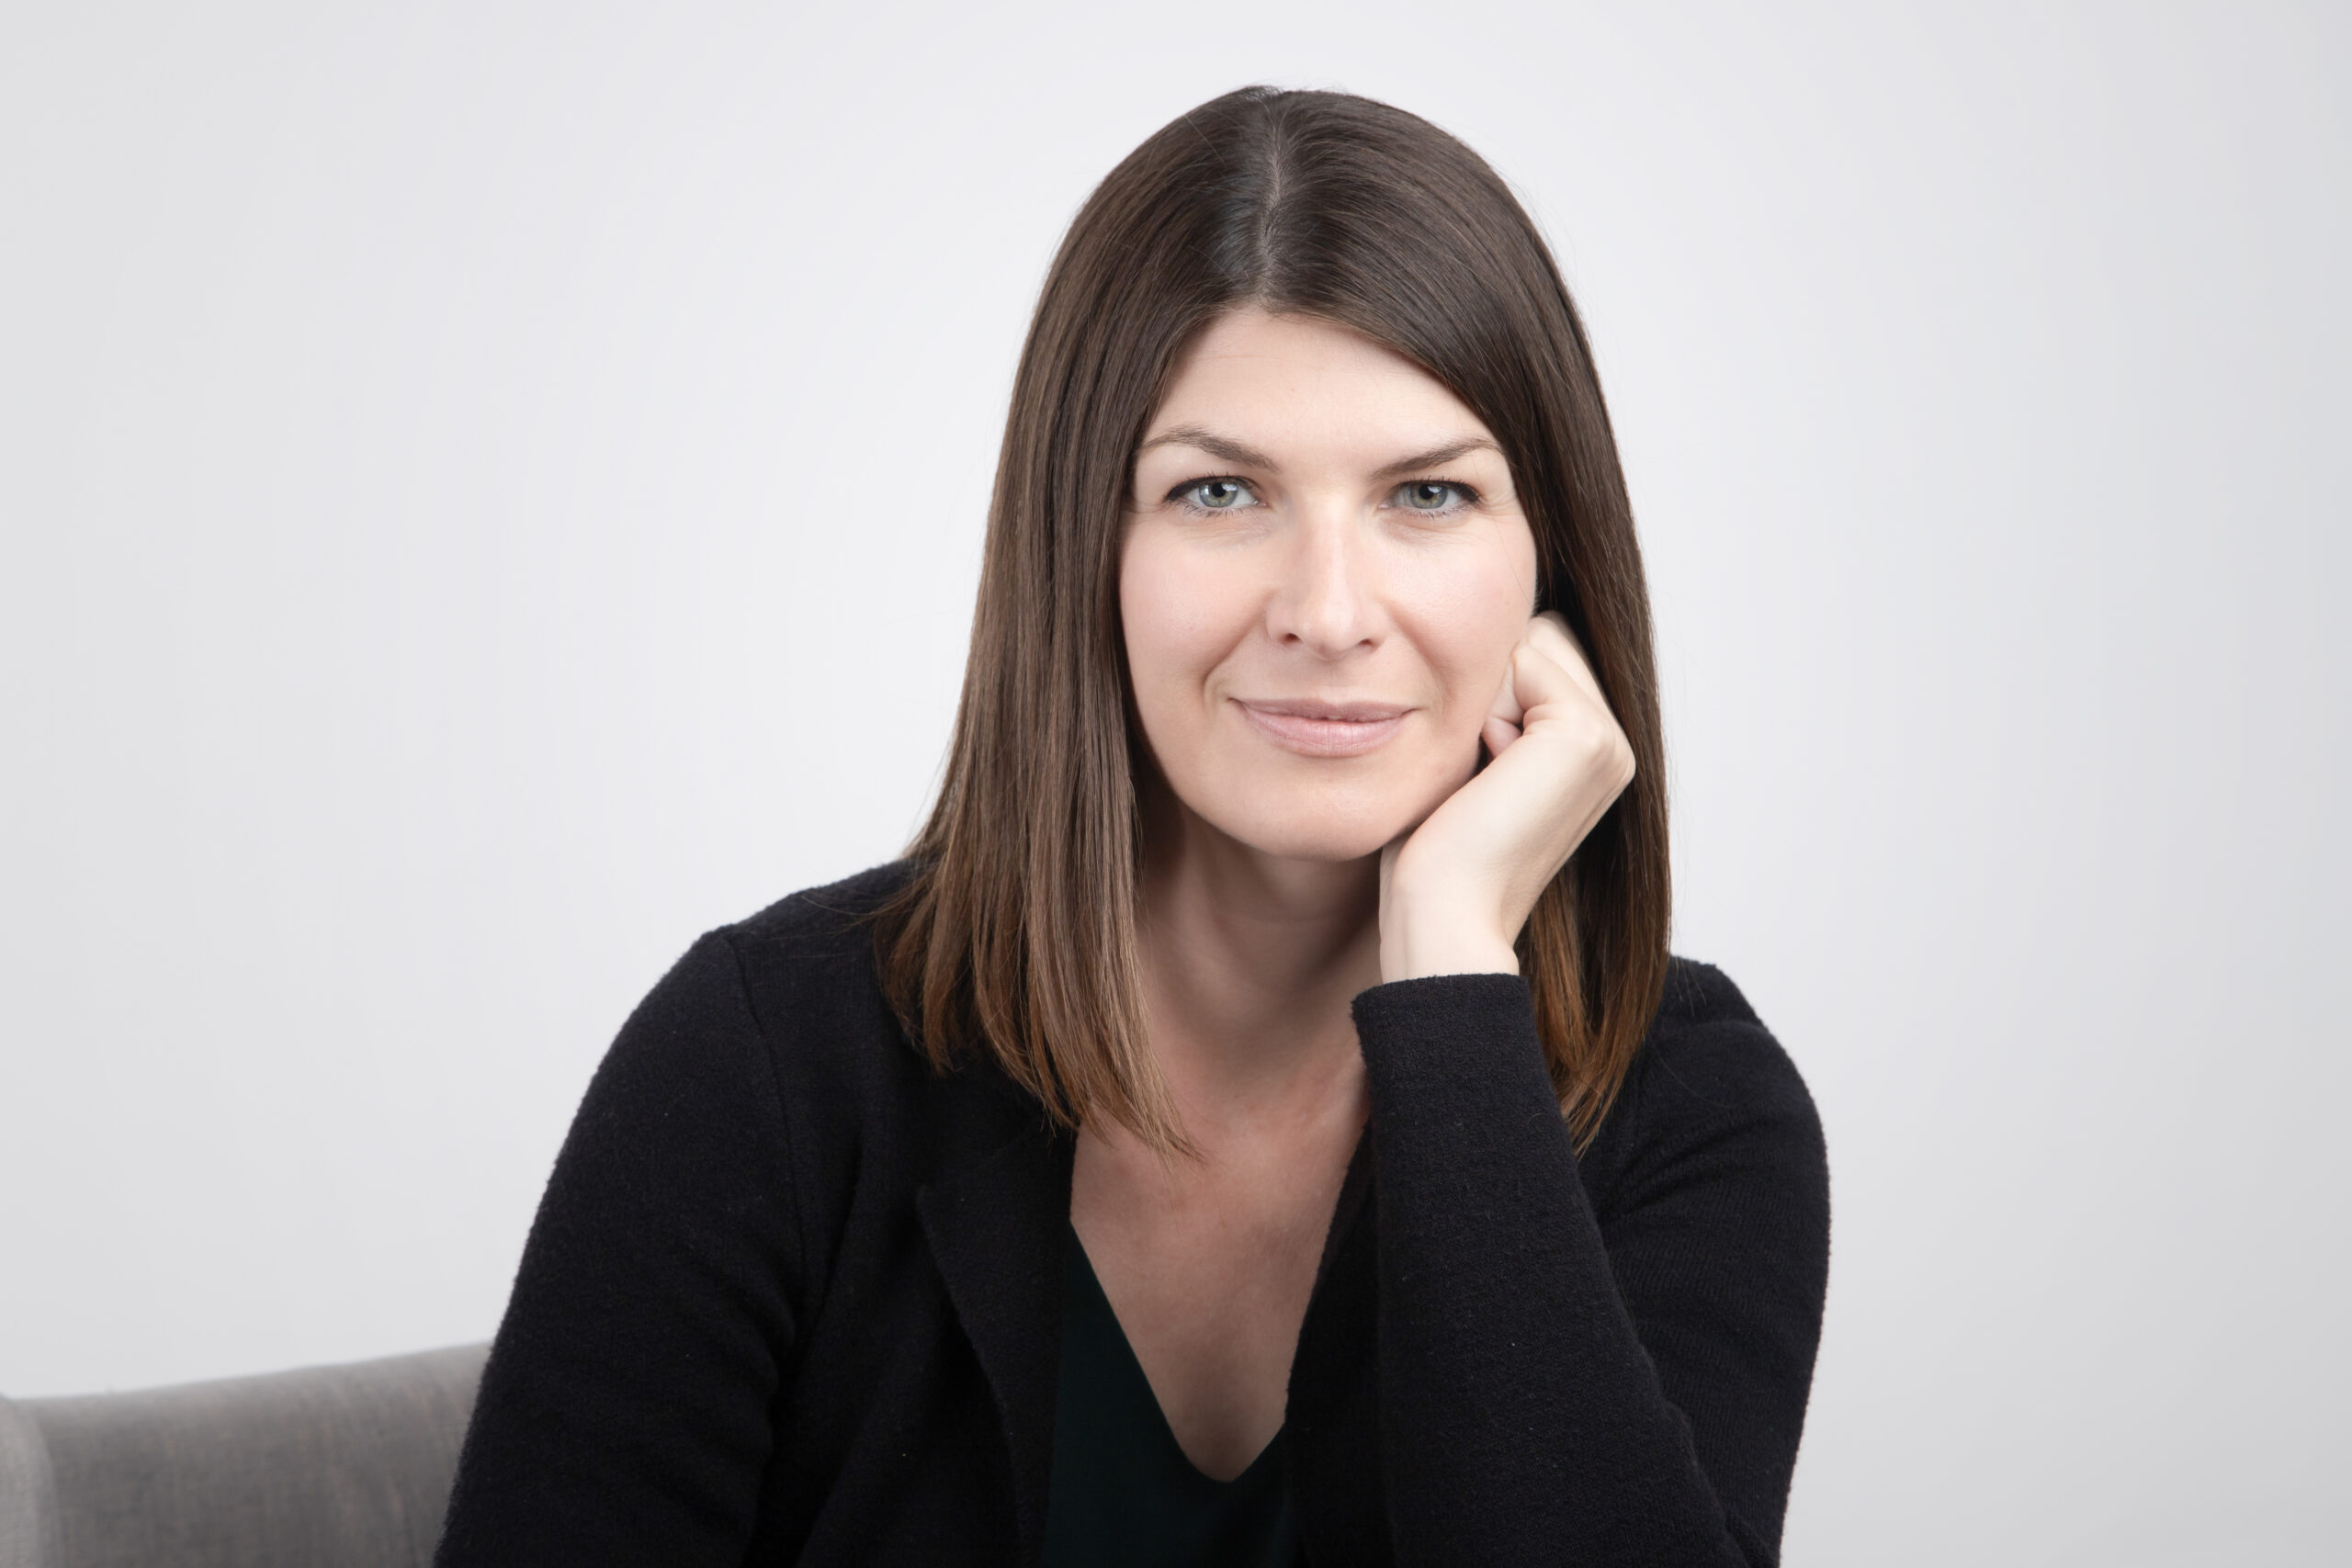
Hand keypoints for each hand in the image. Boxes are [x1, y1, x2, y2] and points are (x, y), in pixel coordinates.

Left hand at [1378, 612, 1635, 981]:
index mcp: (1593, 751)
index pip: (1538, 650)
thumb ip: (1498, 704)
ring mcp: (1610, 740)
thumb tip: (1489, 639)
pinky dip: (1485, 710)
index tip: (1478, 773)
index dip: (1485, 693)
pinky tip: (1487, 774)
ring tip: (1483, 774)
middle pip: (1538, 636)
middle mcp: (1615, 744)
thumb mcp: (1471, 760)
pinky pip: (1520, 660)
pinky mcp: (1586, 736)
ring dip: (1484, 698)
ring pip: (1528, 643)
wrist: (1444, 915)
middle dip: (1489, 686)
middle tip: (1480, 771)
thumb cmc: (1436, 852)